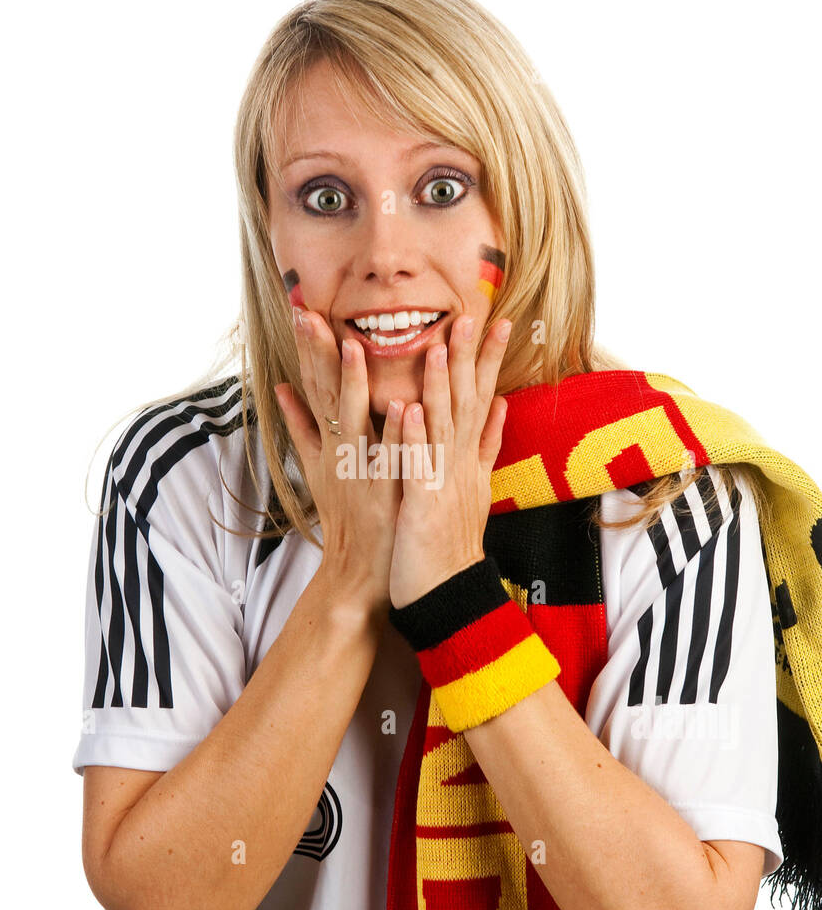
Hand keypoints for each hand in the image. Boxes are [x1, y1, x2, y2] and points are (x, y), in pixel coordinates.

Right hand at [274, 307, 402, 613]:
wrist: (356, 573)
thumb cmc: (346, 518)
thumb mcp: (316, 467)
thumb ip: (299, 425)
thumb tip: (280, 387)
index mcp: (328, 440)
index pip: (315, 384)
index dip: (308, 347)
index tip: (303, 308)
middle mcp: (339, 449)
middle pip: (325, 392)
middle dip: (316, 351)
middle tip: (307, 311)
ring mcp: (358, 469)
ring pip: (354, 418)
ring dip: (352, 381)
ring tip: (352, 344)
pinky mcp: (382, 492)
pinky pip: (389, 456)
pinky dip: (393, 433)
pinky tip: (400, 405)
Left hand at [388, 315, 511, 608]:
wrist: (448, 595)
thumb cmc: (450, 543)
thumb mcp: (473, 486)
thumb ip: (486, 444)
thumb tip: (500, 406)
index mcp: (468, 458)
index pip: (482, 397)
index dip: (489, 358)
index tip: (496, 319)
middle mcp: (460, 464)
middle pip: (468, 401)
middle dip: (470, 357)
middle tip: (472, 313)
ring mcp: (442, 482)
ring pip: (441, 425)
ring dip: (441, 386)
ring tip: (439, 346)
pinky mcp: (421, 504)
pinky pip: (415, 464)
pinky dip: (412, 436)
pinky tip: (409, 407)